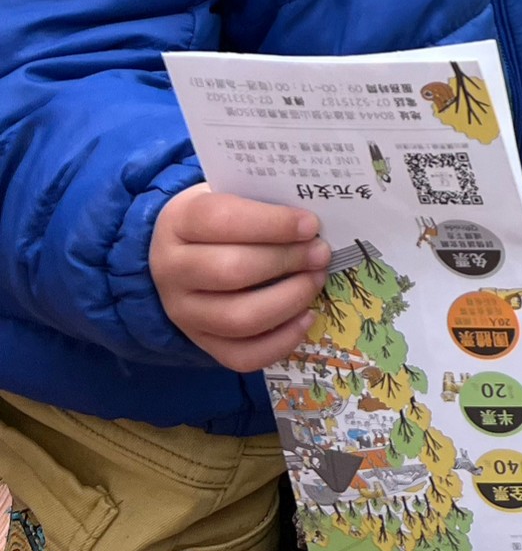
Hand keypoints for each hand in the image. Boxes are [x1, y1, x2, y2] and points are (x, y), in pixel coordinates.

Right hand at [151, 186, 329, 372]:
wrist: (186, 250)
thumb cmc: (226, 218)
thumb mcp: (237, 195)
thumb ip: (269, 200)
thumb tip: (317, 222)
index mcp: (179, 221)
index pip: (221, 220)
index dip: (272, 223)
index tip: (310, 225)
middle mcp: (172, 269)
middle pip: (231, 271)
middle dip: (287, 262)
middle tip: (320, 253)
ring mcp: (183, 312)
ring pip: (238, 318)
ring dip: (289, 300)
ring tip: (316, 280)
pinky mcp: (201, 343)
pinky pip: (241, 355)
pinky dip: (281, 340)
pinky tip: (307, 317)